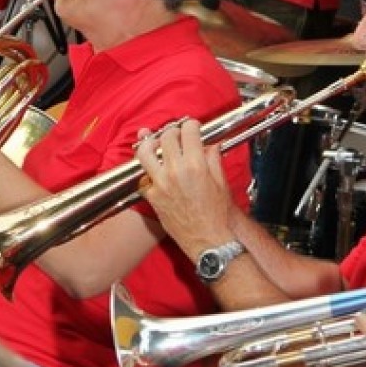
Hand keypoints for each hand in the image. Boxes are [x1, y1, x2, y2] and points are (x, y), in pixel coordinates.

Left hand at [135, 118, 233, 255]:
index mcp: (195, 165)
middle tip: (176, 133)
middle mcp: (175, 172)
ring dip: (149, 143)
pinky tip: (153, 171)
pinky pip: (143, 178)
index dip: (191, 125)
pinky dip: (147, 172)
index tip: (192, 126)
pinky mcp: (152, 197)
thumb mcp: (221, 184)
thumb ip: (213, 160)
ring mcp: (160, 184)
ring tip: (153, 142)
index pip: (188, 132)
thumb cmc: (218, 216)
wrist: (209, 241)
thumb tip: (210, 147)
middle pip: (165, 137)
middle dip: (172, 131)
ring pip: (145, 152)